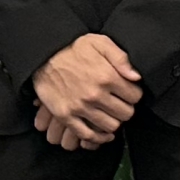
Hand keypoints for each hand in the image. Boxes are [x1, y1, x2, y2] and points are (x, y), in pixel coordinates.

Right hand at [32, 33, 140, 148]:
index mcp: (106, 76)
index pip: (135, 96)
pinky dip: (98, 137)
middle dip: (126, 109)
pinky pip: (88, 135)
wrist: (43, 55)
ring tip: (110, 114)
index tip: (128, 93)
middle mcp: (95, 94)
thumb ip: (121, 58)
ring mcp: (80, 107)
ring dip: (114, 121)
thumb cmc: (73, 48)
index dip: (134, 95)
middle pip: (125, 113)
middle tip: (120, 104)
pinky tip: (102, 132)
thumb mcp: (100, 42)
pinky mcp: (66, 116)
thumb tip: (136, 77)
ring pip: (111, 126)